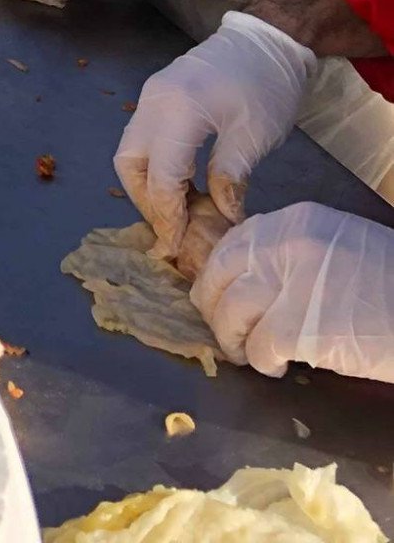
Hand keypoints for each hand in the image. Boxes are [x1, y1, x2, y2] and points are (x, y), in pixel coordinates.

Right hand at [114, 13, 315, 253]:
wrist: (268, 38)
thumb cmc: (266, 86)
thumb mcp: (253, 137)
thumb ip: (229, 178)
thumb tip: (221, 220)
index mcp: (177, 112)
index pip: (160, 177)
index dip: (167, 216)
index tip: (179, 247)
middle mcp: (153, 102)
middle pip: (129, 162)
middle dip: (146, 201)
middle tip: (174, 229)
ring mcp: (152, 95)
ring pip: (131, 150)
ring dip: (148, 184)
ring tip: (179, 211)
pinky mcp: (159, 94)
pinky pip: (144, 136)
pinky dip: (155, 165)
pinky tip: (182, 183)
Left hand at [192, 202, 393, 380]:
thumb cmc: (389, 286)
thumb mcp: (339, 246)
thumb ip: (294, 252)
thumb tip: (253, 278)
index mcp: (297, 221)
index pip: (235, 242)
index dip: (219, 274)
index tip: (218, 294)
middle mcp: (287, 244)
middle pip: (222, 273)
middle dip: (213, 305)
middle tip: (225, 329)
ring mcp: (293, 283)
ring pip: (232, 311)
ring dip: (233, 339)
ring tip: (248, 353)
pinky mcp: (303, 327)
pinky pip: (260, 347)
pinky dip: (262, 362)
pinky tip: (277, 366)